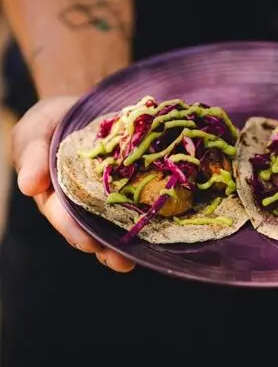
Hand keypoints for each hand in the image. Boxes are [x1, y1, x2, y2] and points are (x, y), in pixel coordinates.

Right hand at [12, 97, 135, 272]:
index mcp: (55, 194)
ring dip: (126, 242)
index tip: (86, 242)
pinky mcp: (132, 185)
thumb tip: (28, 186)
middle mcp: (82, 202)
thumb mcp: (36, 130)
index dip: (73, 229)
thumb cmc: (54, 121)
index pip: (63, 215)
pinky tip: (160, 230)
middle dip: (104, 246)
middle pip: (92, 228)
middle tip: (120, 261)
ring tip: (137, 258)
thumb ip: (31, 154)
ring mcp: (108, 196)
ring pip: (116, 224)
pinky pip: (140, 203)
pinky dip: (148, 217)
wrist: (89, 106)